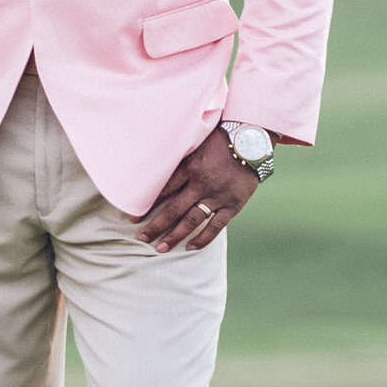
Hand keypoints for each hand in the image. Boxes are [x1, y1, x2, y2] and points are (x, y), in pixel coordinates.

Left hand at [138, 127, 264, 252]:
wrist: (252, 140)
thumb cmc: (220, 138)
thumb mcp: (196, 143)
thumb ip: (180, 158)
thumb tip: (156, 169)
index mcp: (191, 167)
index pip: (163, 190)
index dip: (147, 205)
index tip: (134, 217)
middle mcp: (202, 184)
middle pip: (174, 209)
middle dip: (156, 226)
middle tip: (141, 238)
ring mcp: (218, 196)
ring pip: (192, 220)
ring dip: (175, 235)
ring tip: (161, 248)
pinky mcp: (233, 205)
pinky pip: (216, 226)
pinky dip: (203, 238)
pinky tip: (190, 247)